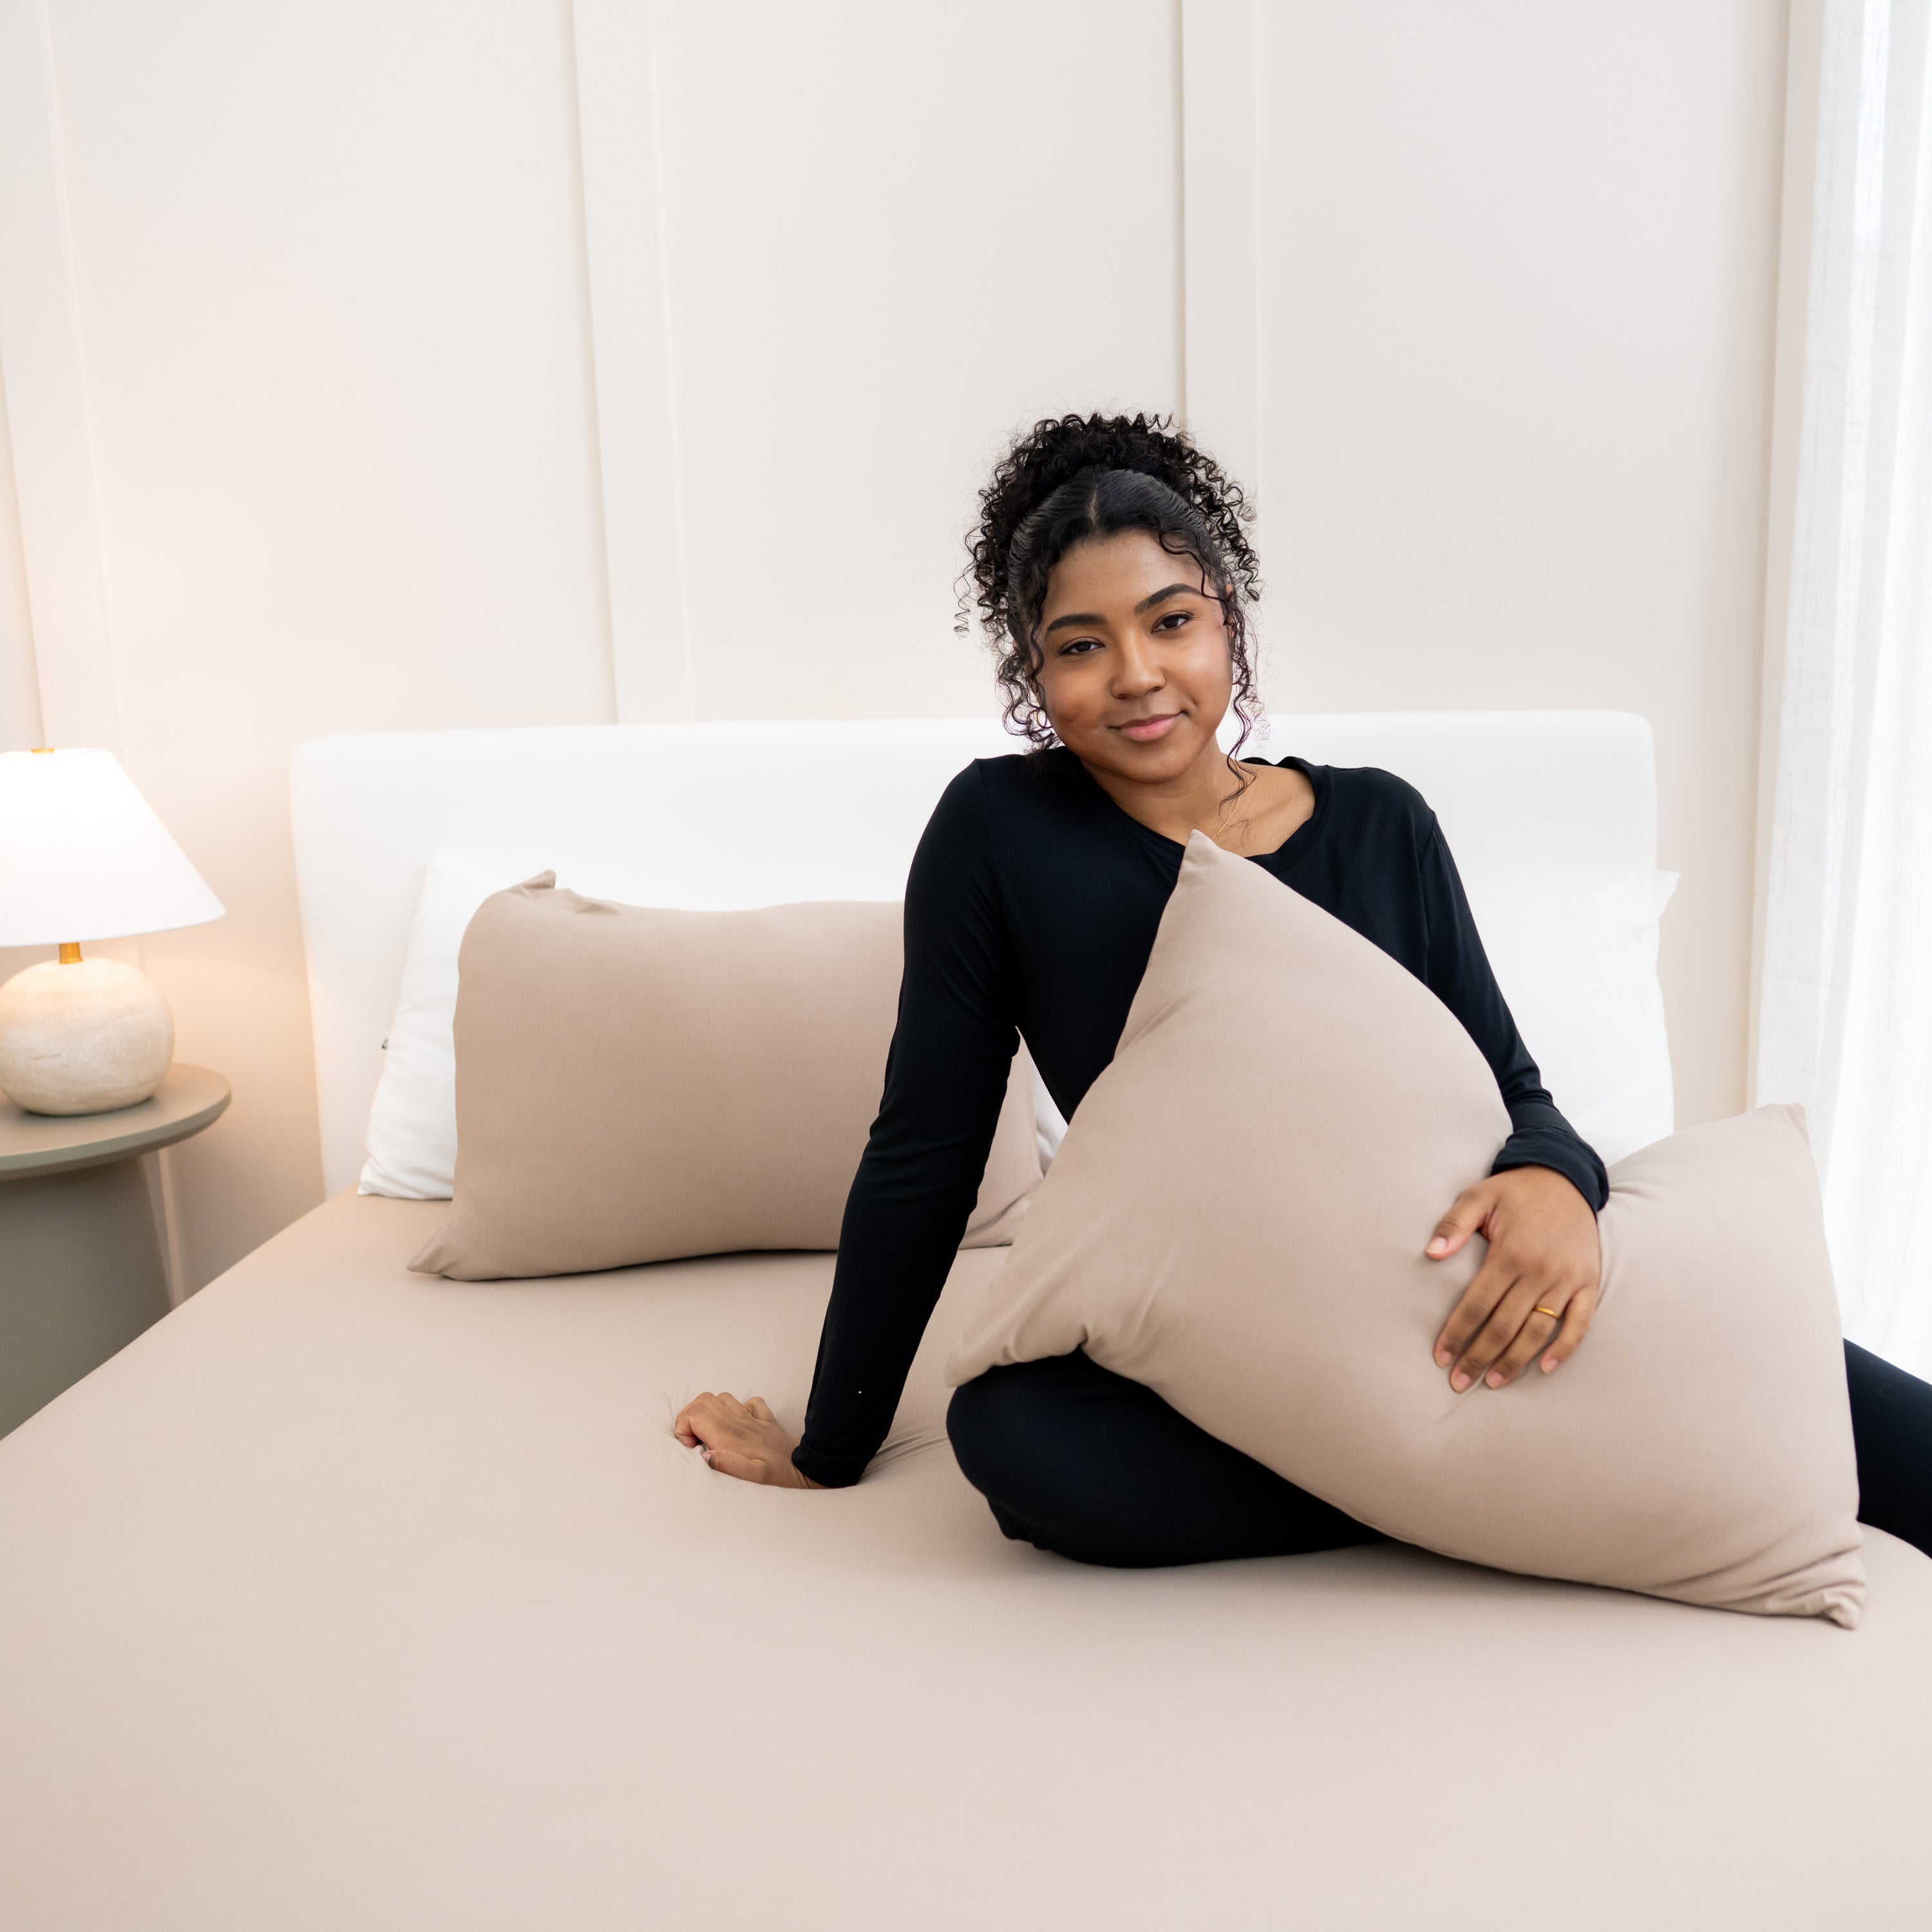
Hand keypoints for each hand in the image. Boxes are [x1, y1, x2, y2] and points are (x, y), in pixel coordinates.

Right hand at [673, 1391, 822, 1488]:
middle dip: (690, 1417)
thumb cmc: (781, 1475)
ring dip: (710, 1411)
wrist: (809, 1467)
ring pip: (723, 1398)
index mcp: (732, 1435)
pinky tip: (738, 1424)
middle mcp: (740, 1422)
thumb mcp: (755, 1477)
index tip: (690, 1448)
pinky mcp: (766, 1421)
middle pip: (704, 1400)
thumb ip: (728, 1465)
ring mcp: (754, 1419)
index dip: (684, 1428)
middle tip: (694, 1440)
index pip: (695, 1414)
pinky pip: (749, 1403)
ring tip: (710, 1433)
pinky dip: (738, 1408)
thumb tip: (705, 1456)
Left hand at [1427, 1166, 1600, 1390]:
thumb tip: (1431, 1253)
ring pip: (1538, 1331)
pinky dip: (1564, 1348)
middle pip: (1504, 1326)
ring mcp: (1567, 1279)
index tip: (1440, 1357)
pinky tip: (1545, 1368)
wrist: (1566, 1177)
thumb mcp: (1479, 1196)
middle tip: (1459, 1381)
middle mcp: (1540, 1271)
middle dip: (1479, 1357)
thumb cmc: (1516, 1191)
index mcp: (1510, 1252)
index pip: (1477, 1304)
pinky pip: (1579, 1323)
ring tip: (1493, 1382)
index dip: (1457, 1333)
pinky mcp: (1588, 1283)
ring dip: (1515, 1361)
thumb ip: (1454, 1224)